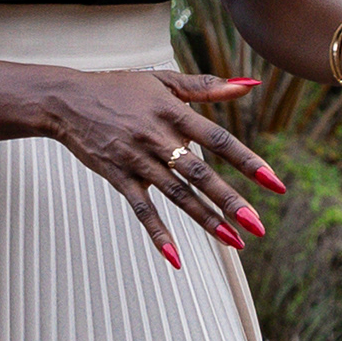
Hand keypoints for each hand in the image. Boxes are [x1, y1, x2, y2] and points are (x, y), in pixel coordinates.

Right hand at [33, 69, 284, 268]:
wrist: (67, 100)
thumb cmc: (119, 88)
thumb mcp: (163, 81)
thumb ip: (207, 86)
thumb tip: (251, 85)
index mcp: (174, 114)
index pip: (219, 140)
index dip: (248, 161)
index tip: (274, 183)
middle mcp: (158, 138)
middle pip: (200, 174)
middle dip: (230, 202)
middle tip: (258, 226)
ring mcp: (137, 160)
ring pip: (177, 195)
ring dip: (206, 220)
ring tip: (234, 242)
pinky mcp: (118, 177)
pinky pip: (141, 209)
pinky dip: (158, 234)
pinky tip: (176, 259)